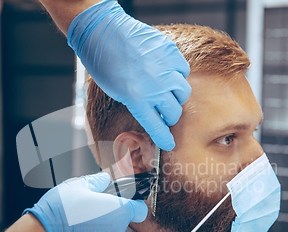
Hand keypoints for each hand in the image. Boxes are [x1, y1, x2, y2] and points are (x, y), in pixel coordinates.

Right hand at [24, 172, 147, 231]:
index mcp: (117, 211)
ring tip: (77, 223)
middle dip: (107, 216)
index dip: (133, 205)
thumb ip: (95, 182)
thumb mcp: (78, 185)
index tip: (126, 203)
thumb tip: (103, 180)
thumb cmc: (61, 210)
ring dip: (97, 230)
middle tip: (88, 209)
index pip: (139, 210)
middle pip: (118, 222)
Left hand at [68, 0, 191, 150]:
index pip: (157, 127)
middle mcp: (155, 86)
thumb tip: (156, 114)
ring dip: (176, 96)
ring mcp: (165, 68)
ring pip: (183, 92)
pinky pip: (183, 70)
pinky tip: (166, 71)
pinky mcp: (170, 52)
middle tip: (164, 112)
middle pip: (174, 112)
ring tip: (165, 90)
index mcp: (137, 100)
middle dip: (170, 115)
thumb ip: (139, 104)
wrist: (104, 32)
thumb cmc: (105, 64)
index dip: (165, 138)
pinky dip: (177, 74)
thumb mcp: (118, 92)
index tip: (169, 144)